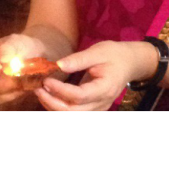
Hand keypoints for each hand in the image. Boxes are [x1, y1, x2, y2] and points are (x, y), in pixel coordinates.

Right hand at [0, 33, 45, 105]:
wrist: (31, 56)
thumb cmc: (20, 46)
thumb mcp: (16, 41)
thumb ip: (8, 49)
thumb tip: (2, 60)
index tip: (0, 68)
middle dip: (4, 82)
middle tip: (19, 75)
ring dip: (13, 88)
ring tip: (24, 78)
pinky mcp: (1, 98)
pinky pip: (8, 100)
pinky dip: (18, 93)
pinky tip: (25, 84)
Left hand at [37, 40, 154, 110]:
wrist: (129, 63)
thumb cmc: (114, 55)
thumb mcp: (98, 51)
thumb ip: (78, 60)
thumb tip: (58, 65)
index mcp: (105, 88)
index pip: (79, 96)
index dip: (60, 90)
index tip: (46, 79)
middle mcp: (102, 103)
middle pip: (73, 111)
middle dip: (52, 102)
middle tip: (38, 88)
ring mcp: (98, 108)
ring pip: (72, 116)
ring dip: (54, 107)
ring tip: (41, 91)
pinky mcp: (94, 109)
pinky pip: (74, 113)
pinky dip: (60, 107)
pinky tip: (50, 96)